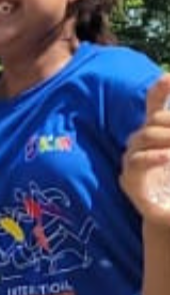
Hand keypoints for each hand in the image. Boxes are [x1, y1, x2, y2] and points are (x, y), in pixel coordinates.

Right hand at [120, 75, 169, 224]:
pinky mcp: (129, 181)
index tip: (169, 78)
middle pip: (153, 122)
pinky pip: (137, 160)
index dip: (160, 90)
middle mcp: (140, 144)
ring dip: (167, 138)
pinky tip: (167, 158)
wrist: (168, 216)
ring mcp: (132, 161)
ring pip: (144, 137)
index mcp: (156, 133)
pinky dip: (154, 157)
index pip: (154, 104)